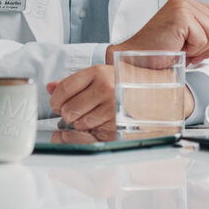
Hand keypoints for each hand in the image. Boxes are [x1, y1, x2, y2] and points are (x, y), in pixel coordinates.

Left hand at [50, 63, 194, 129]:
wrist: (158, 93)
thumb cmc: (126, 83)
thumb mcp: (101, 75)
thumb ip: (74, 82)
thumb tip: (49, 87)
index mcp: (99, 73)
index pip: (63, 89)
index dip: (55, 99)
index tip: (57, 102)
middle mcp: (106, 90)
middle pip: (68, 110)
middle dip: (67, 113)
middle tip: (74, 110)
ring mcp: (113, 109)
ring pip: (79, 125)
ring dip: (79, 124)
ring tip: (91, 116)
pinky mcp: (118, 126)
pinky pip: (92, 136)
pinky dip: (90, 133)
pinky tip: (97, 125)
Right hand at [109, 0, 208, 66]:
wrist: (138, 59)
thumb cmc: (161, 51)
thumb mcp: (190, 37)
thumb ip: (208, 28)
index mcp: (185, 2)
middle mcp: (183, 0)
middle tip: (193, 53)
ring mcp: (182, 6)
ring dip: (202, 49)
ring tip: (185, 51)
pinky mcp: (180, 17)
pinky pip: (203, 38)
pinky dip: (194, 50)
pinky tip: (179, 50)